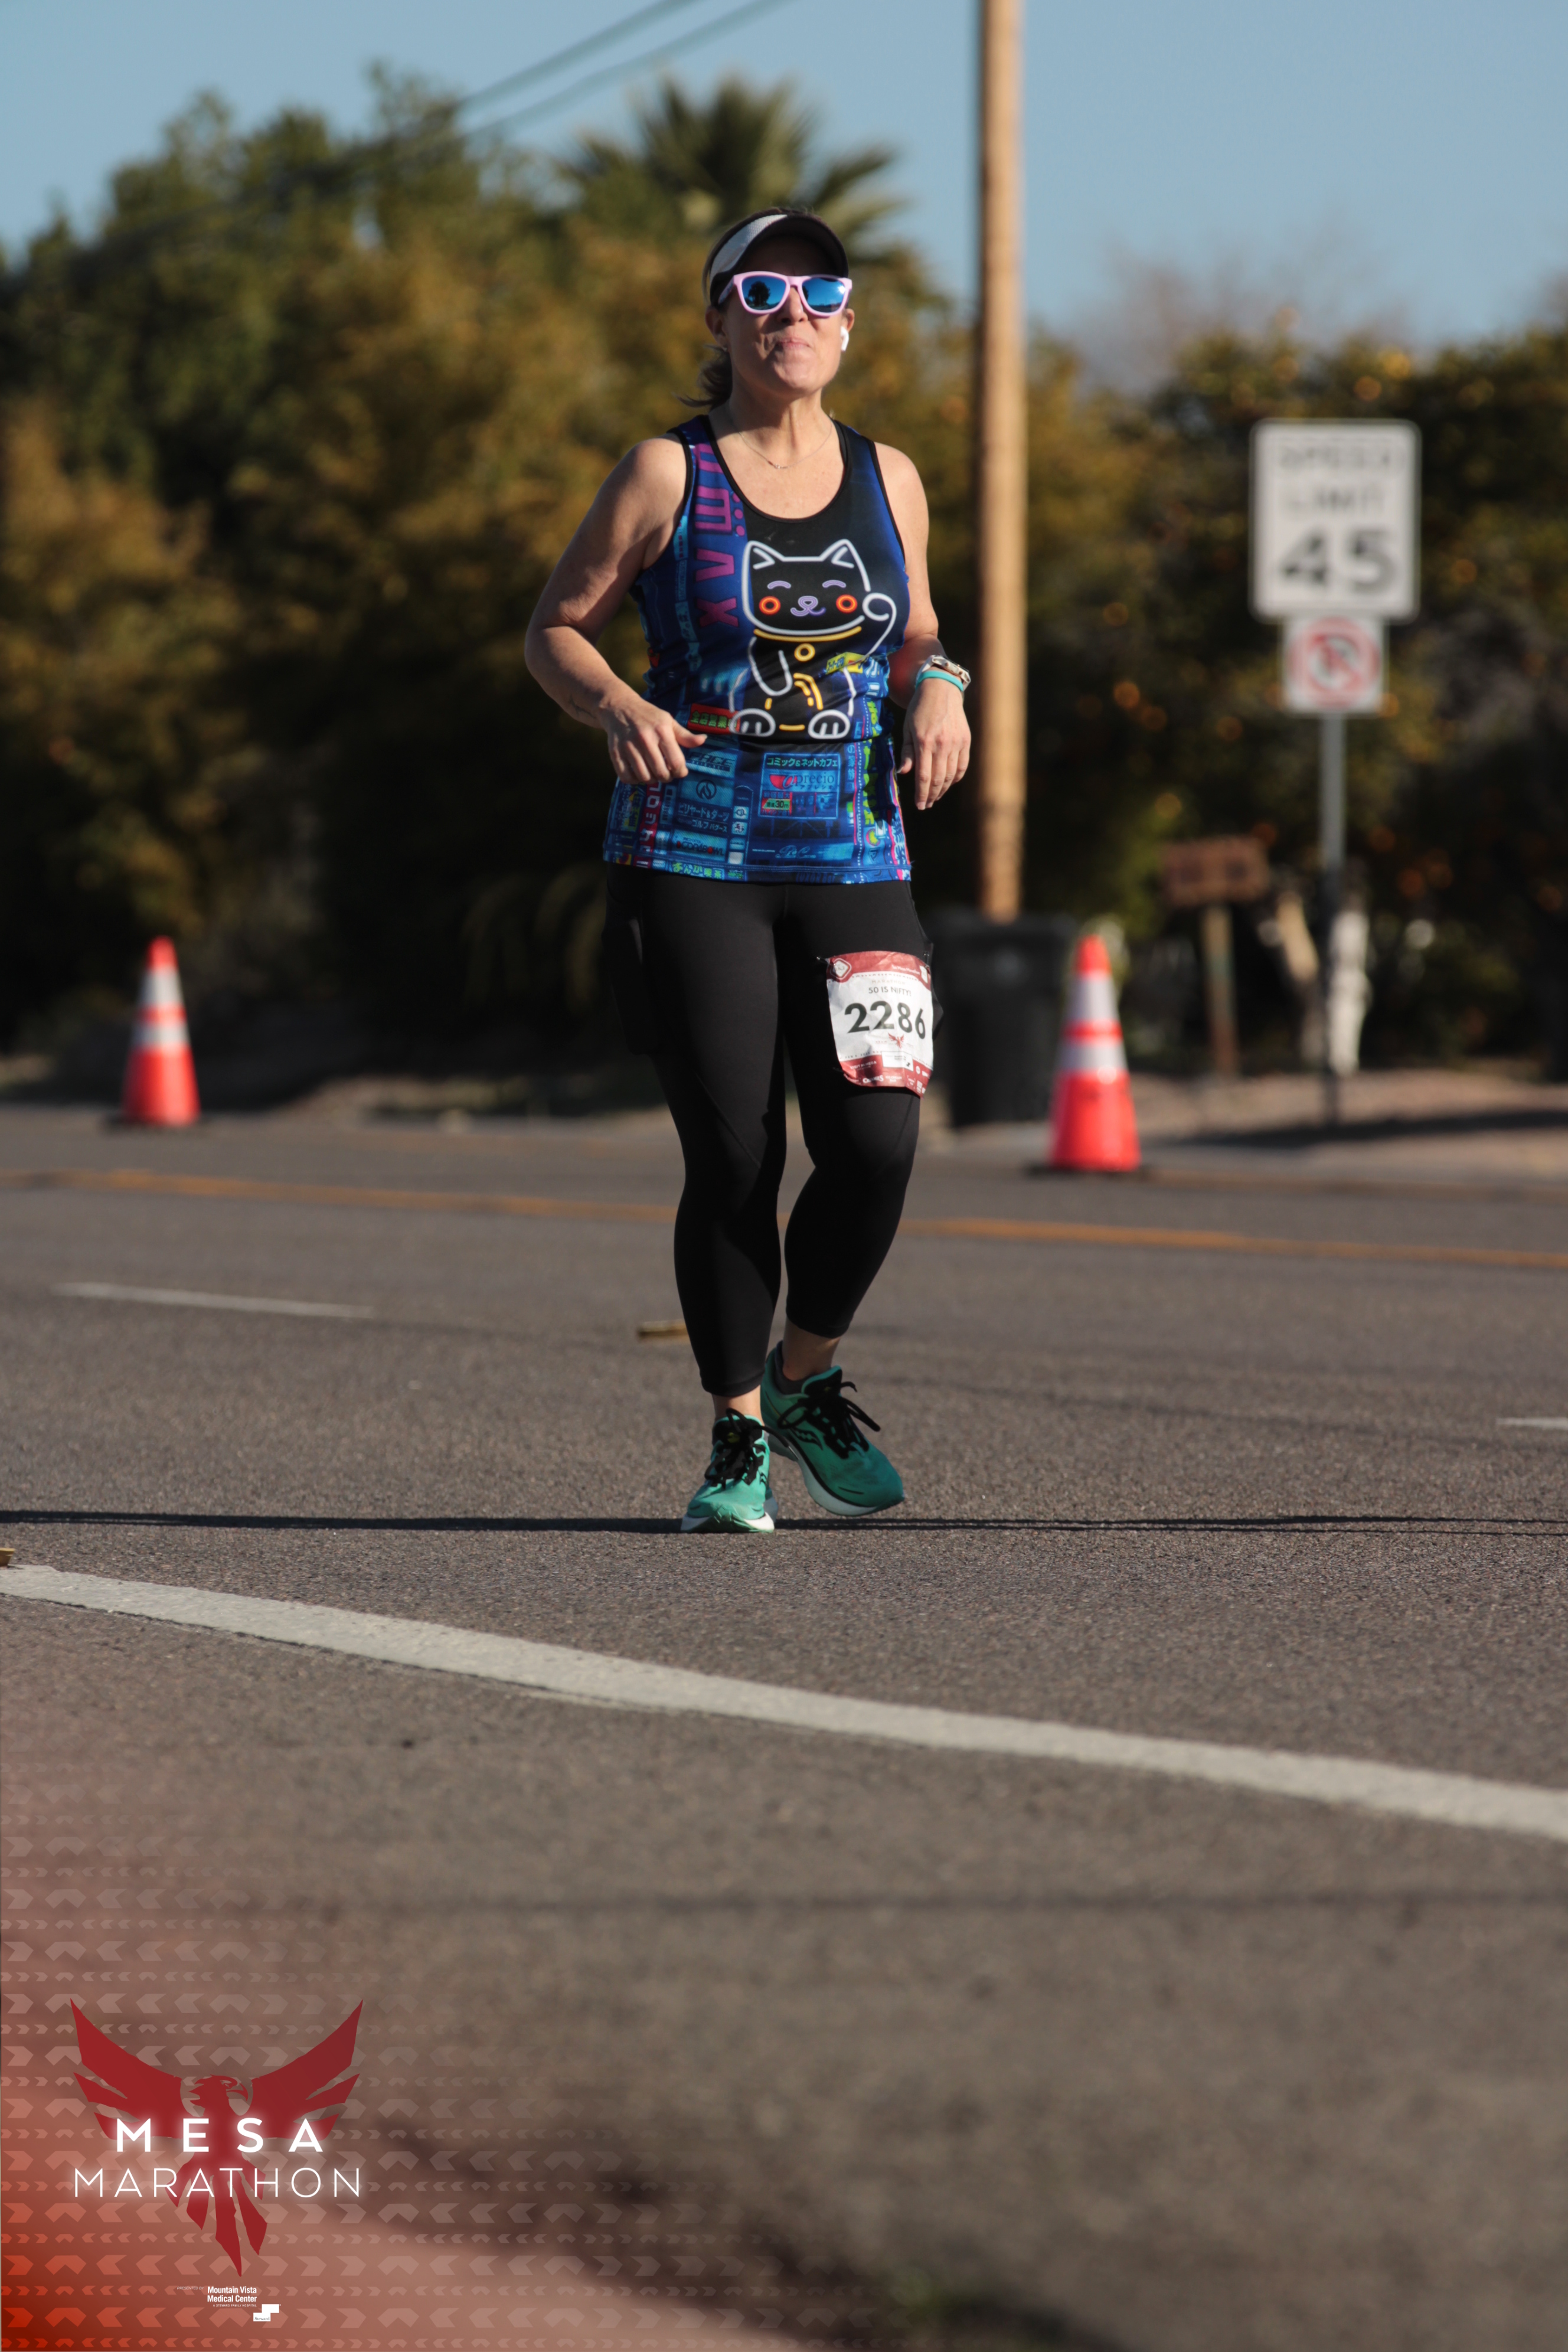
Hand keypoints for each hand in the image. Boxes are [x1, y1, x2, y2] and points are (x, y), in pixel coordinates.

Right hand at [603, 695, 704, 784]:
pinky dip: (634, 780)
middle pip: (661, 773)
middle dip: (666, 777)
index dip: (680, 772)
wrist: (619, 707)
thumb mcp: (668, 721)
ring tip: (652, 772)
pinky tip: (638, 773)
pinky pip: (626, 777)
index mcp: (662, 731)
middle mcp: (645, 739)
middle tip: (665, 773)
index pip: (677, 763)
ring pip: (644, 777)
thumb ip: (685, 735)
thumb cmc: (648, 715)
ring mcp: (628, 747)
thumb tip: (703, 740)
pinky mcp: (615, 753)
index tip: (679, 770)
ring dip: (651, 779)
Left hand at [898, 679, 970, 810]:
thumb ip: (907, 752)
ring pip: (951, 775)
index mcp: (924, 742)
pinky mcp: (966, 741)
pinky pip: (962, 766)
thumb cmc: (920, 710)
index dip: (921, 794)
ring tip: (936, 797)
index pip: (924, 777)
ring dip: (943, 790)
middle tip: (926, 805)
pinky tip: (949, 783)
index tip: (919, 805)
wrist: (941, 690)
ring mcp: (956, 743)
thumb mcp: (907, 729)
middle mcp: (942, 744)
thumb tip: (904, 773)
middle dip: (932, 796)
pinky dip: (956, 778)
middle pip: (939, 780)